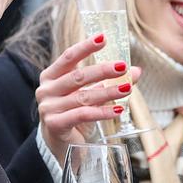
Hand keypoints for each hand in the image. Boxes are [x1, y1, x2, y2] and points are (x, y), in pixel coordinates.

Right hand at [35, 34, 141, 162]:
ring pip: (83, 96)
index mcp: (51, 76)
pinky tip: (118, 109)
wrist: (60, 144)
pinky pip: (82, 115)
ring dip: (108, 92)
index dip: (86, 47)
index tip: (102, 37)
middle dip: (103, 70)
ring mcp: (48, 107)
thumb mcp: (90, 94)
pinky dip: (102, 112)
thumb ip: (109, 82)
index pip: (68, 56)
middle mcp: (46, 90)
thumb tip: (135, 71)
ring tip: (127, 89)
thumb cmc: (74, 114)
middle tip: (123, 66)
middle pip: (78, 76)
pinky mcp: (55, 124)